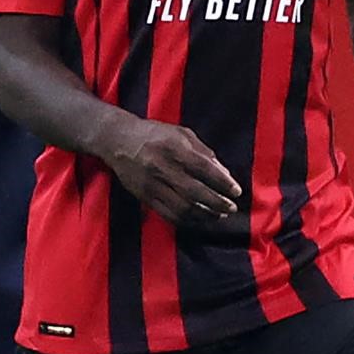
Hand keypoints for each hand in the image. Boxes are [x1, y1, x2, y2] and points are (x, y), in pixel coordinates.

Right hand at [100, 118, 242, 225]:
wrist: (117, 140)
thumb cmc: (154, 134)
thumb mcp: (181, 134)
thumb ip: (204, 152)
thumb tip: (224, 174)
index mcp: (174, 148)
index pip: (205, 169)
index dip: (223, 183)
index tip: (236, 191)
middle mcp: (162, 167)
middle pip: (196, 192)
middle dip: (217, 203)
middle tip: (231, 207)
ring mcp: (152, 184)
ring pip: (183, 207)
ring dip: (205, 214)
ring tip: (218, 215)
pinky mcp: (144, 196)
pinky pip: (168, 214)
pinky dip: (187, 220)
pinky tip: (198, 219)